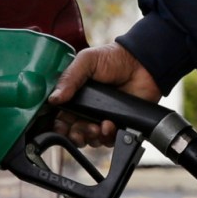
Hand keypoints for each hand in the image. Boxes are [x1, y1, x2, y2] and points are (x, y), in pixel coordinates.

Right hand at [47, 43, 161, 146]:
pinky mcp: (118, 124)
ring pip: (89, 138)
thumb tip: (53, 99)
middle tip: (78, 131)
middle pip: (73, 131)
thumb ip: (69, 78)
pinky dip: (107, 137)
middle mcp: (86, 109)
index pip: (60, 116)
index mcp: (75, 95)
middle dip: (74, 135)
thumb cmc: (114, 58)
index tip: (59, 127)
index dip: (58, 125)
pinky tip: (109, 125)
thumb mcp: (87, 61)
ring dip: (90, 137)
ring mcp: (102, 117)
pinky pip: (108, 139)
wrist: (143, 63)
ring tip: (96, 128)